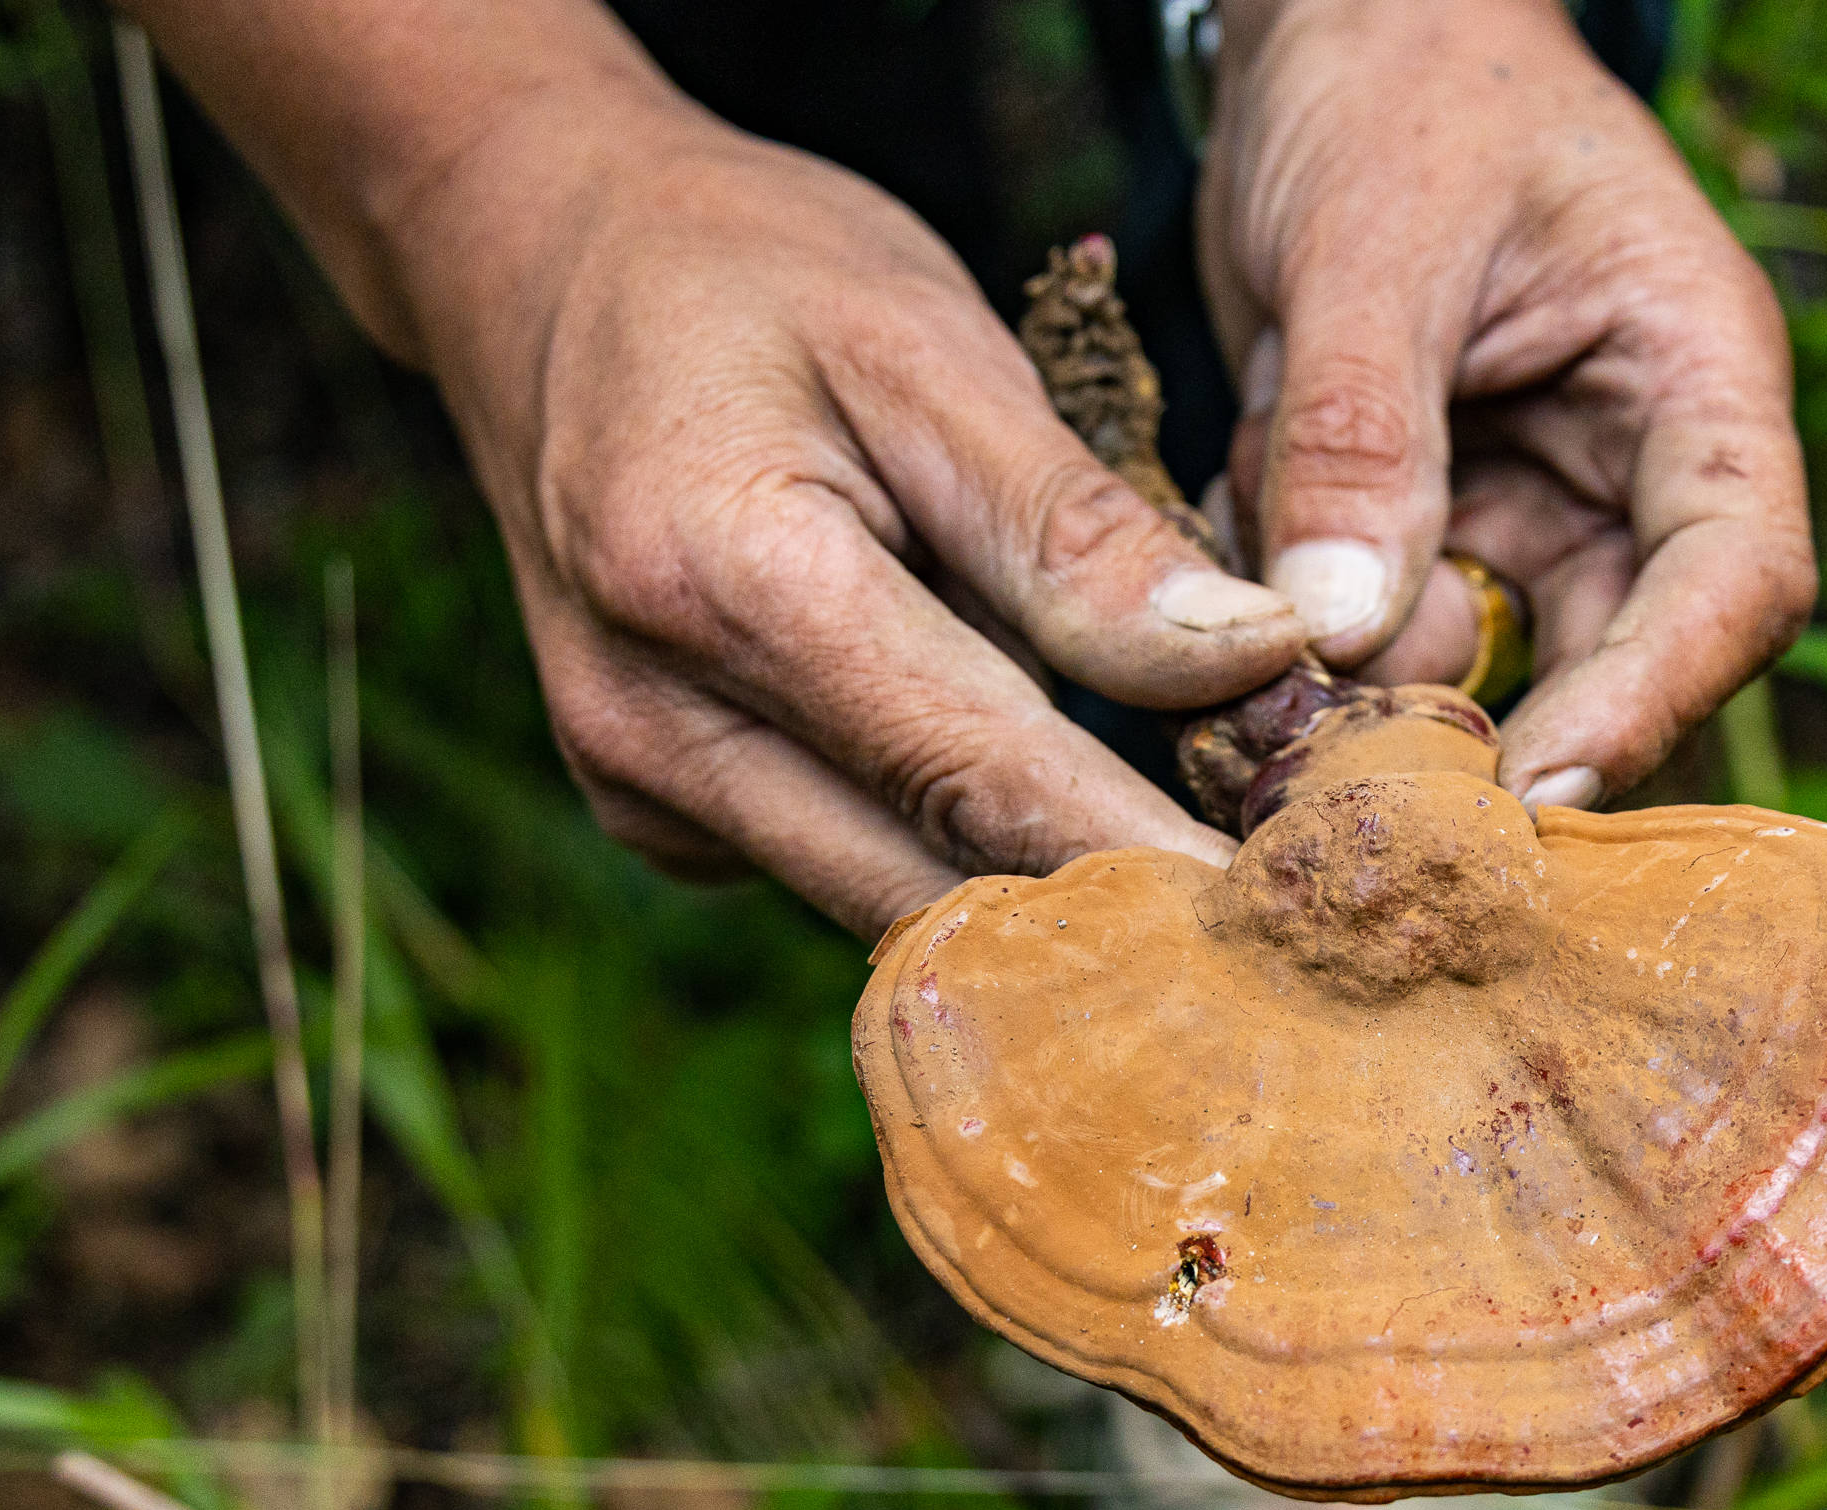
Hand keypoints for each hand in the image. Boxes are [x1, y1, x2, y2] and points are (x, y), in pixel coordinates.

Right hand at [363, 86, 1313, 929]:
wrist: (533, 262)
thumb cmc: (745, 275)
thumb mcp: (926, 348)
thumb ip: (1076, 529)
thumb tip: (1250, 659)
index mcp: (722, 584)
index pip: (980, 776)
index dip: (1149, 859)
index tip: (1294, 918)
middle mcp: (656, 724)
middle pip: (935, 886)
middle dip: (1120, 918)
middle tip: (1294, 929)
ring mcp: (642, 785)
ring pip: (897, 904)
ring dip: (1053, 903)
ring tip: (1216, 875)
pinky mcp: (659, 810)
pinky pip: (849, 865)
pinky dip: (965, 854)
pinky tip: (1070, 812)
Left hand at [1202, 0, 1816, 810]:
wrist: (1328, 37)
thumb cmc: (1396, 85)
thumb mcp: (1368, 239)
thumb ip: (1361, 434)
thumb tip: (1346, 635)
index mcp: (1694, 380)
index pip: (1737, 582)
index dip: (1653, 700)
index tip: (1539, 793)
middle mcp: (1629, 470)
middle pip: (1612, 665)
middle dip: (1488, 730)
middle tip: (1359, 788)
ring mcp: (1523, 508)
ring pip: (1466, 664)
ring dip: (1356, 661)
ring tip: (1266, 533)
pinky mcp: (1421, 528)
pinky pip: (1362, 626)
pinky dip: (1292, 613)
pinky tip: (1244, 499)